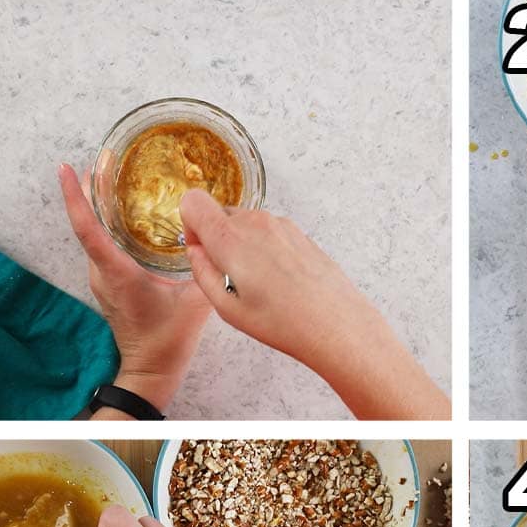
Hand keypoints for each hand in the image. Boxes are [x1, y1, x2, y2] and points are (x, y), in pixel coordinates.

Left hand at [58, 165, 213, 414]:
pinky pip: (102, 245)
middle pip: (87, 223)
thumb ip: (206, 268)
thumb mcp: (195, 304)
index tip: (67, 169)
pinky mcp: (109, 283)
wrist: (151, 371)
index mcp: (116, 273)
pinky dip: (109, 222)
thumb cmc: (168, 342)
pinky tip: (127, 211)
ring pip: (94, 233)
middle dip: (92, 189)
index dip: (76, 196)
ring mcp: (102, 279)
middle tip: (105, 158)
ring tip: (114, 176)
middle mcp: (101, 273)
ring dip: (100, 205)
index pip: (88, 228)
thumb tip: (219, 238)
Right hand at [178, 190, 449, 419]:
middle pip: (221, 214)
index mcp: (230, 238)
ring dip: (244, 246)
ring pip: (247, 225)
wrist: (337, 324)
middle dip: (218, 240)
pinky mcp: (300, 234)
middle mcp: (256, 223)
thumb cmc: (284, 322)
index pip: (193, 201)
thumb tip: (196, 252)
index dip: (190, 224)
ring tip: (261, 284)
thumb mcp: (227, 309)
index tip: (201, 249)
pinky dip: (266, 250)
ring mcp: (281, 225)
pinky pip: (270, 234)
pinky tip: (280, 282)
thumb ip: (202, 273)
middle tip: (233, 277)